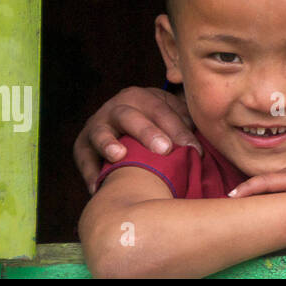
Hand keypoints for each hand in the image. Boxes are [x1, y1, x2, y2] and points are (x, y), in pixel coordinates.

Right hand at [73, 86, 198, 192]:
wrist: (119, 121)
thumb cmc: (156, 123)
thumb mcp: (171, 115)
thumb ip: (186, 123)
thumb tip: (204, 145)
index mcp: (143, 97)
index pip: (162, 112)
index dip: (180, 130)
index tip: (196, 151)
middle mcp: (117, 107)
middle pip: (131, 117)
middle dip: (148, 133)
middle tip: (165, 150)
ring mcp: (97, 124)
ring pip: (100, 132)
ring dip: (109, 144)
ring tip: (119, 156)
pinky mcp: (82, 144)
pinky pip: (83, 157)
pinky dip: (89, 172)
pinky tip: (97, 188)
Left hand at [228, 150, 285, 197]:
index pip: (271, 187)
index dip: (255, 192)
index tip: (240, 200)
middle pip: (261, 185)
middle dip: (244, 192)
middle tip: (227, 199)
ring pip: (258, 184)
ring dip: (242, 191)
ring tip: (226, 197)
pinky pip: (263, 183)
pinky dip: (249, 188)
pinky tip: (234, 194)